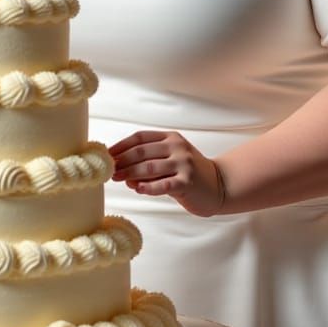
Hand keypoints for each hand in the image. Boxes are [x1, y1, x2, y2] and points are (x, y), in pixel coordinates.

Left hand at [109, 130, 224, 217]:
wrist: (219, 185)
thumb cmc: (189, 173)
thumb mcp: (170, 160)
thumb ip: (149, 163)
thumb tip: (124, 172)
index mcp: (170, 138)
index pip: (140, 138)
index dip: (121, 146)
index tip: (108, 155)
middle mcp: (177, 147)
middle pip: (142, 152)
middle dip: (122, 161)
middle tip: (109, 170)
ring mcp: (183, 164)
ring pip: (149, 168)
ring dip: (130, 173)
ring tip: (118, 179)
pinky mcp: (187, 182)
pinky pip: (163, 184)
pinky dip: (148, 187)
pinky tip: (137, 188)